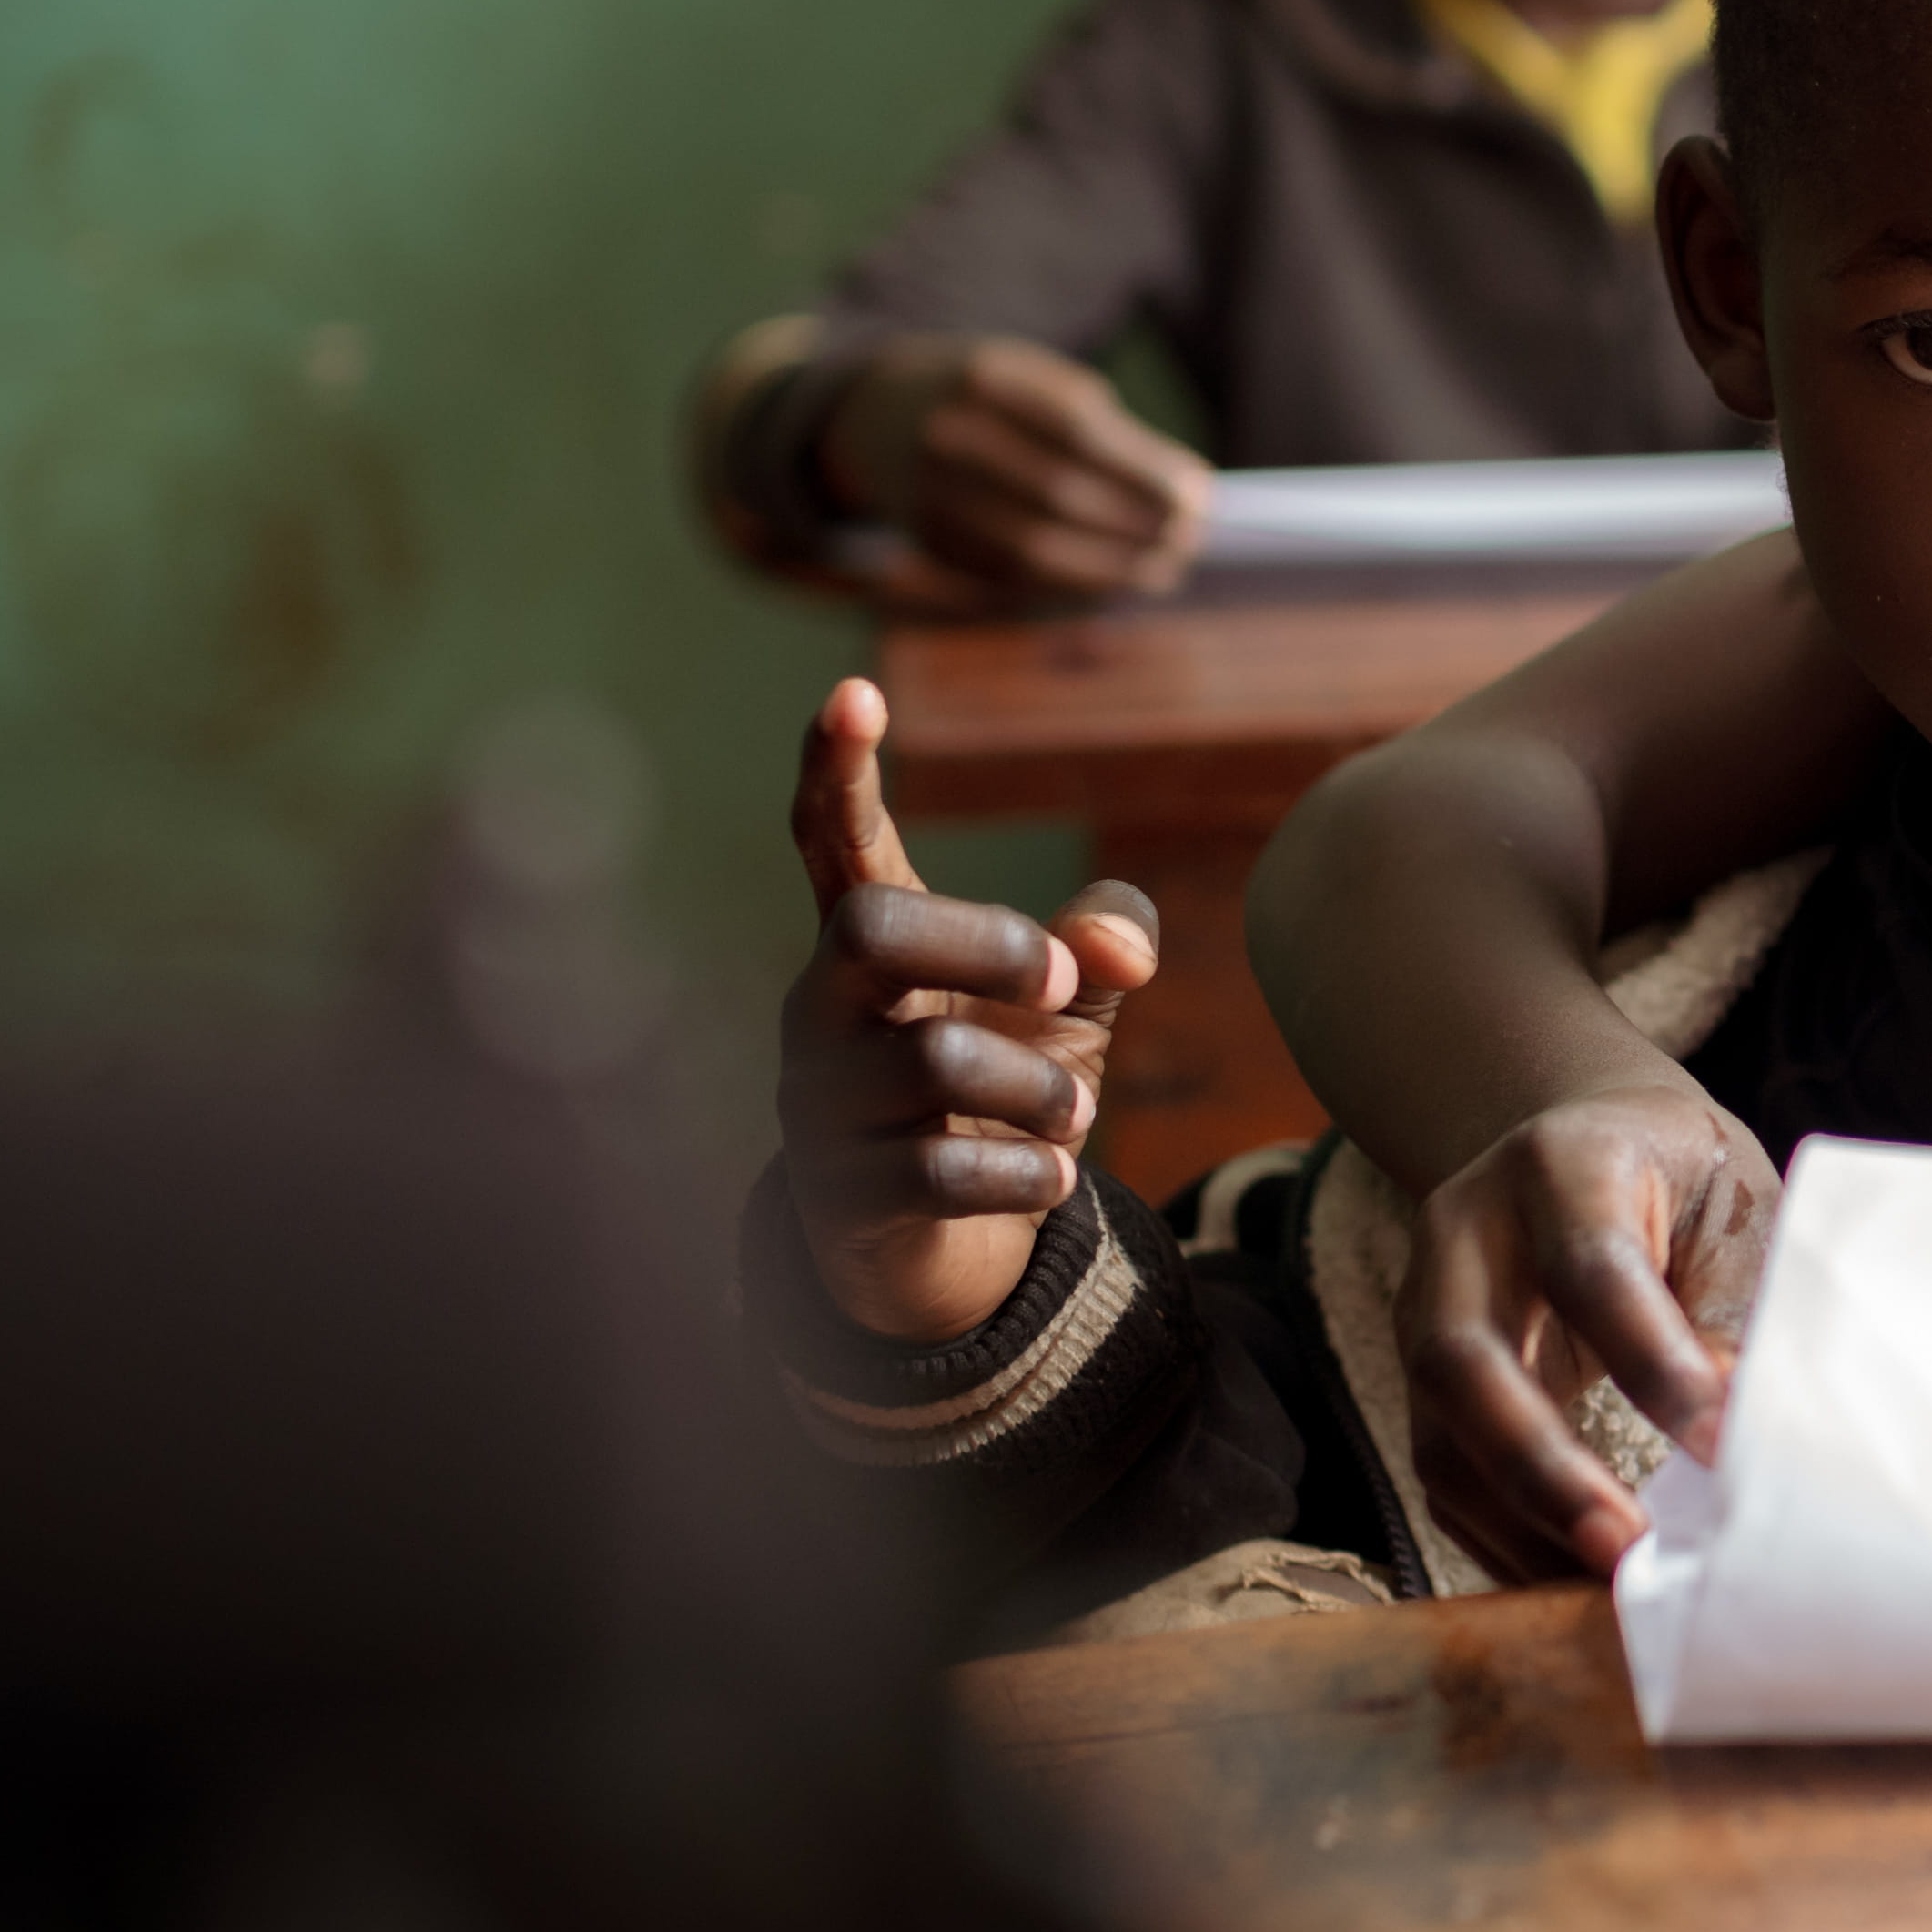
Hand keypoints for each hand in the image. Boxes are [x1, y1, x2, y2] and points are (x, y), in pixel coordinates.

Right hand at [777, 676, 1162, 1343]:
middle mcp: (823, 1007)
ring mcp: (818, 1101)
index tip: (855, 690)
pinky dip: (1024, 1173)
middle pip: (870, 928)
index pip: (832, 838)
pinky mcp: (840, 1195)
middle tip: (1058, 985)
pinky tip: (1049, 1175)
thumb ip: (1106, 943)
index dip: (836, 768)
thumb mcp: (1067, 1002)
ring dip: (1041, 1089)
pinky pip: (941, 1171)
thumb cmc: (999, 1085)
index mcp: (871, 941)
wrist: (941, 1241)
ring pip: (932, 1064)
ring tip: (1073, 1115)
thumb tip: (1112, 942)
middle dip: (986, 943)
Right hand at [819, 332, 1215, 602]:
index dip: (1145, 470)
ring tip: (1166, 566)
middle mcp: (947, 437)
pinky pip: (1010, 575)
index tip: (1199, 492)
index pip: (1080, 432)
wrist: (874, 415)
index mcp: (983, 378)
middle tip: (1193, 535)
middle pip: (1060, 494)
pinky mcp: (928, 540)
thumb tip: (1180, 489)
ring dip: (1113, 566)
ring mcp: (929, 493)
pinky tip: (1115, 580)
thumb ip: (1096, 423)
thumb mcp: (1032, 377)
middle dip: (1137, 522)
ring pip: (1034, 547)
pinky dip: (1072, 584)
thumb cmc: (986, 394)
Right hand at [1390, 1083, 1780, 1577]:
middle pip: (1464, 1360)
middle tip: (1625, 1547)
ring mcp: (1426, 1308)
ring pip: (1438, 1435)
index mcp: (1560, 1166)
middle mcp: (1465, 1234)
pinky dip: (1503, 1539)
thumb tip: (1732, 1438)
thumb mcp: (1731, 1208)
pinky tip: (1570, 1581)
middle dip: (1540, 1469)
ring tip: (1606, 1590)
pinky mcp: (1423, 1379)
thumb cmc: (1683, 1183)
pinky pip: (1444, 1476)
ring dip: (1520, 1525)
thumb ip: (1734, 1307)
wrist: (1585, 1143)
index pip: (1590, 1269)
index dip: (1652, 1365)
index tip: (1720, 1451)